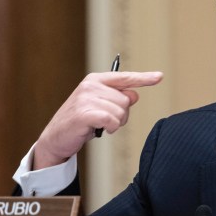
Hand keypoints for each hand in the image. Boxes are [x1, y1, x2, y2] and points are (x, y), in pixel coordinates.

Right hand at [32, 71, 163, 169]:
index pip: (125, 78)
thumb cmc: (81, 122)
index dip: (144, 78)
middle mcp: (91, 85)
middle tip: (106, 122)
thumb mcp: (101, 108)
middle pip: (126, 100)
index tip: (159, 76)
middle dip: (122, 115)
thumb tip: (135, 95)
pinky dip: (111, 128)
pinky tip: (100, 130)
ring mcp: (86, 98)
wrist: (55, 139)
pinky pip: (112, 120)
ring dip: (115, 124)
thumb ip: (117, 99)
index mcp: (96, 80)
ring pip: (121, 111)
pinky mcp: (84, 113)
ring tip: (100, 126)